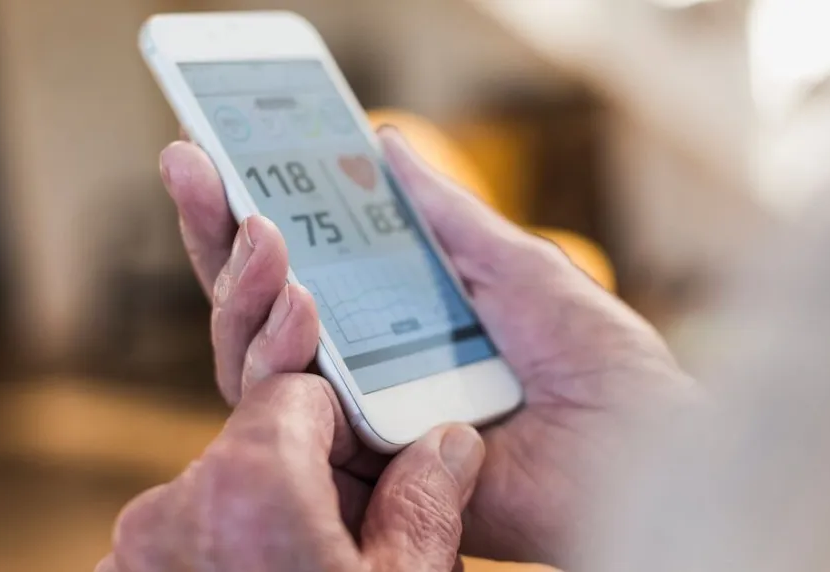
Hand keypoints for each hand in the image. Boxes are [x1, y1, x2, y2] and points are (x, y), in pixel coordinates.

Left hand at [97, 296, 485, 570]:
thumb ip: (425, 502)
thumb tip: (451, 442)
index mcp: (253, 484)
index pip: (296, 386)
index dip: (340, 394)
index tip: (365, 397)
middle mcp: (175, 502)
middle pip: (246, 416)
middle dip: (280, 381)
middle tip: (277, 266)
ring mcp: (141, 547)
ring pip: (217, 477)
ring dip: (258, 473)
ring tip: (309, 479)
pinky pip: (187, 525)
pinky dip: (220, 521)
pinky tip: (268, 537)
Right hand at [157, 128, 689, 565]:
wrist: (633, 446)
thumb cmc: (595, 360)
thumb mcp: (514, 265)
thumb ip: (444, 217)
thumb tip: (387, 145)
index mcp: (402, 324)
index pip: (305, 270)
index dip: (253, 216)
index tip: (214, 157)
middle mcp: (369, 374)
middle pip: (264, 311)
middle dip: (219, 237)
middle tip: (195, 168)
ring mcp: (360, 425)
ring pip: (257, 364)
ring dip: (244, 291)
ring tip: (255, 230)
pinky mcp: (364, 476)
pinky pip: (292, 426)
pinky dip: (277, 361)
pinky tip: (289, 299)